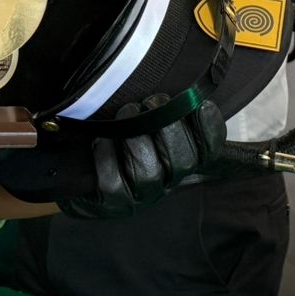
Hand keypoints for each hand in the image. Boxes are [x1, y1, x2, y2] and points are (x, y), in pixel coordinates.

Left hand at [57, 96, 226, 219]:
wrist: (83, 170)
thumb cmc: (121, 139)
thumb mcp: (148, 119)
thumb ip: (170, 107)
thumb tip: (193, 91)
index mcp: (183, 159)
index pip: (209, 150)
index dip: (210, 130)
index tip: (202, 105)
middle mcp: (167, 181)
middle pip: (184, 162)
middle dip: (168, 126)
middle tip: (152, 102)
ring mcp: (141, 196)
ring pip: (149, 172)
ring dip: (136, 137)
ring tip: (126, 112)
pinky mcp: (112, 204)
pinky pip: (114, 183)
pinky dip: (107, 157)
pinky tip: (101, 139)